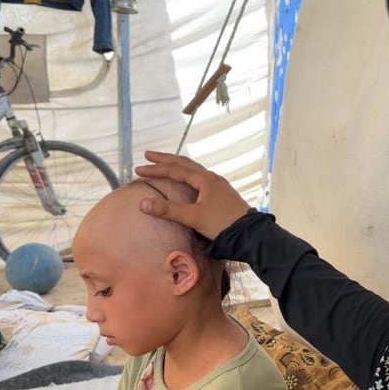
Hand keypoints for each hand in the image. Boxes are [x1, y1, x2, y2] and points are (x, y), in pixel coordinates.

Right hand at [134, 151, 250, 239]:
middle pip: (185, 163)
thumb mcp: (193, 217)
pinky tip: (188, 181)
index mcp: (205, 179)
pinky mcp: (222, 194)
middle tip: (148, 155)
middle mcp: (212, 178)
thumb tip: (143, 203)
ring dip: (178, 165)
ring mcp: (219, 185)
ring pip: (194, 169)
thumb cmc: (222, 224)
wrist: (250, 234)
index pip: (176, 169)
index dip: (156, 169)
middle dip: (166, 159)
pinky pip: (201, 177)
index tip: (139, 169)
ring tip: (166, 164)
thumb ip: (168, 210)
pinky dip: (188, 174)